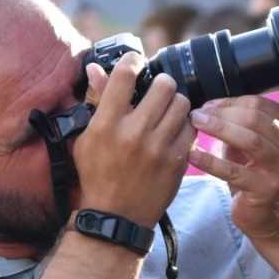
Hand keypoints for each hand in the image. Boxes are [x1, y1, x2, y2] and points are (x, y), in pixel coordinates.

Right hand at [69, 54, 195, 229]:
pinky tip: (173, 132)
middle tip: (156, 93)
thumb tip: (95, 69)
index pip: (125, 75)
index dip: (133, 61)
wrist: (117, 217)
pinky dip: (184, 126)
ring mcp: (158, 148)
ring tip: (166, 114)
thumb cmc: (97, 175)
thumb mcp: (86, 139)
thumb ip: (96, 102)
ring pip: (182, 103)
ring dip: (175, 104)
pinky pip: (191, 127)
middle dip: (161, 84)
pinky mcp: (177, 161)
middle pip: (164, 85)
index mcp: (106, 125)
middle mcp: (133, 133)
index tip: (136, 64)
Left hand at [186, 96, 278, 244]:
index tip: (207, 105)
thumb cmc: (259, 175)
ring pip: (250, 140)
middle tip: (197, 114)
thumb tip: (209, 106)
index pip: (259, 104)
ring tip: (196, 125)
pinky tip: (193, 156)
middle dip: (222, 114)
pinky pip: (235, 171)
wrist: (274, 215)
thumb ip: (240, 124)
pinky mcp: (267, 190)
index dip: (229, 102)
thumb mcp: (253, 144)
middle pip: (255, 118)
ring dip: (219, 129)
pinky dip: (211, 162)